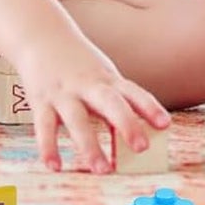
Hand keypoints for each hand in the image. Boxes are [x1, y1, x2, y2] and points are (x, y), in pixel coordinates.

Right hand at [17, 31, 169, 173]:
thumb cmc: (77, 63)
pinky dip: (49, 147)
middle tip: (141, 147)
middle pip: (110, 103)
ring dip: (90, 145)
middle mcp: (87, 85)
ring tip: (102, 170)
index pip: (132, 92)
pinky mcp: (41, 101)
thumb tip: (129, 141)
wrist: (40, 34)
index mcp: (106, 79)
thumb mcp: (100, 77)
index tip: (164, 124)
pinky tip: (55, 166)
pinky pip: (44, 126)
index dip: (149, 107)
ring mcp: (63, 92)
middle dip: (126, 124)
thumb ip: (114, 106)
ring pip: (77, 119)